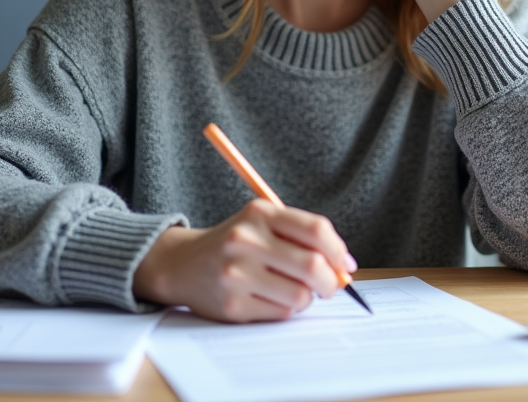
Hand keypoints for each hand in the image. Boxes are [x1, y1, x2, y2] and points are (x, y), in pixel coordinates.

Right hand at [132, 199, 356, 322]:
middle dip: (330, 282)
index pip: (316, 230)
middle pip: (312, 266)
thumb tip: (344, 269)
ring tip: (290, 290)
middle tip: (329, 286)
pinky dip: (284, 310)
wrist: (182, 264)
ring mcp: (236, 274)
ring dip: (305, 298)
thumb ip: (303, 238)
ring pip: (300, 296)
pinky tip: (267, 298)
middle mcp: (245, 240)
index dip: (339, 250)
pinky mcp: (232, 305)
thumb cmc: (235, 244)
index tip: (345, 265)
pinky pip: (280, 314)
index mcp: (259, 213)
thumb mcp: (262, 224)